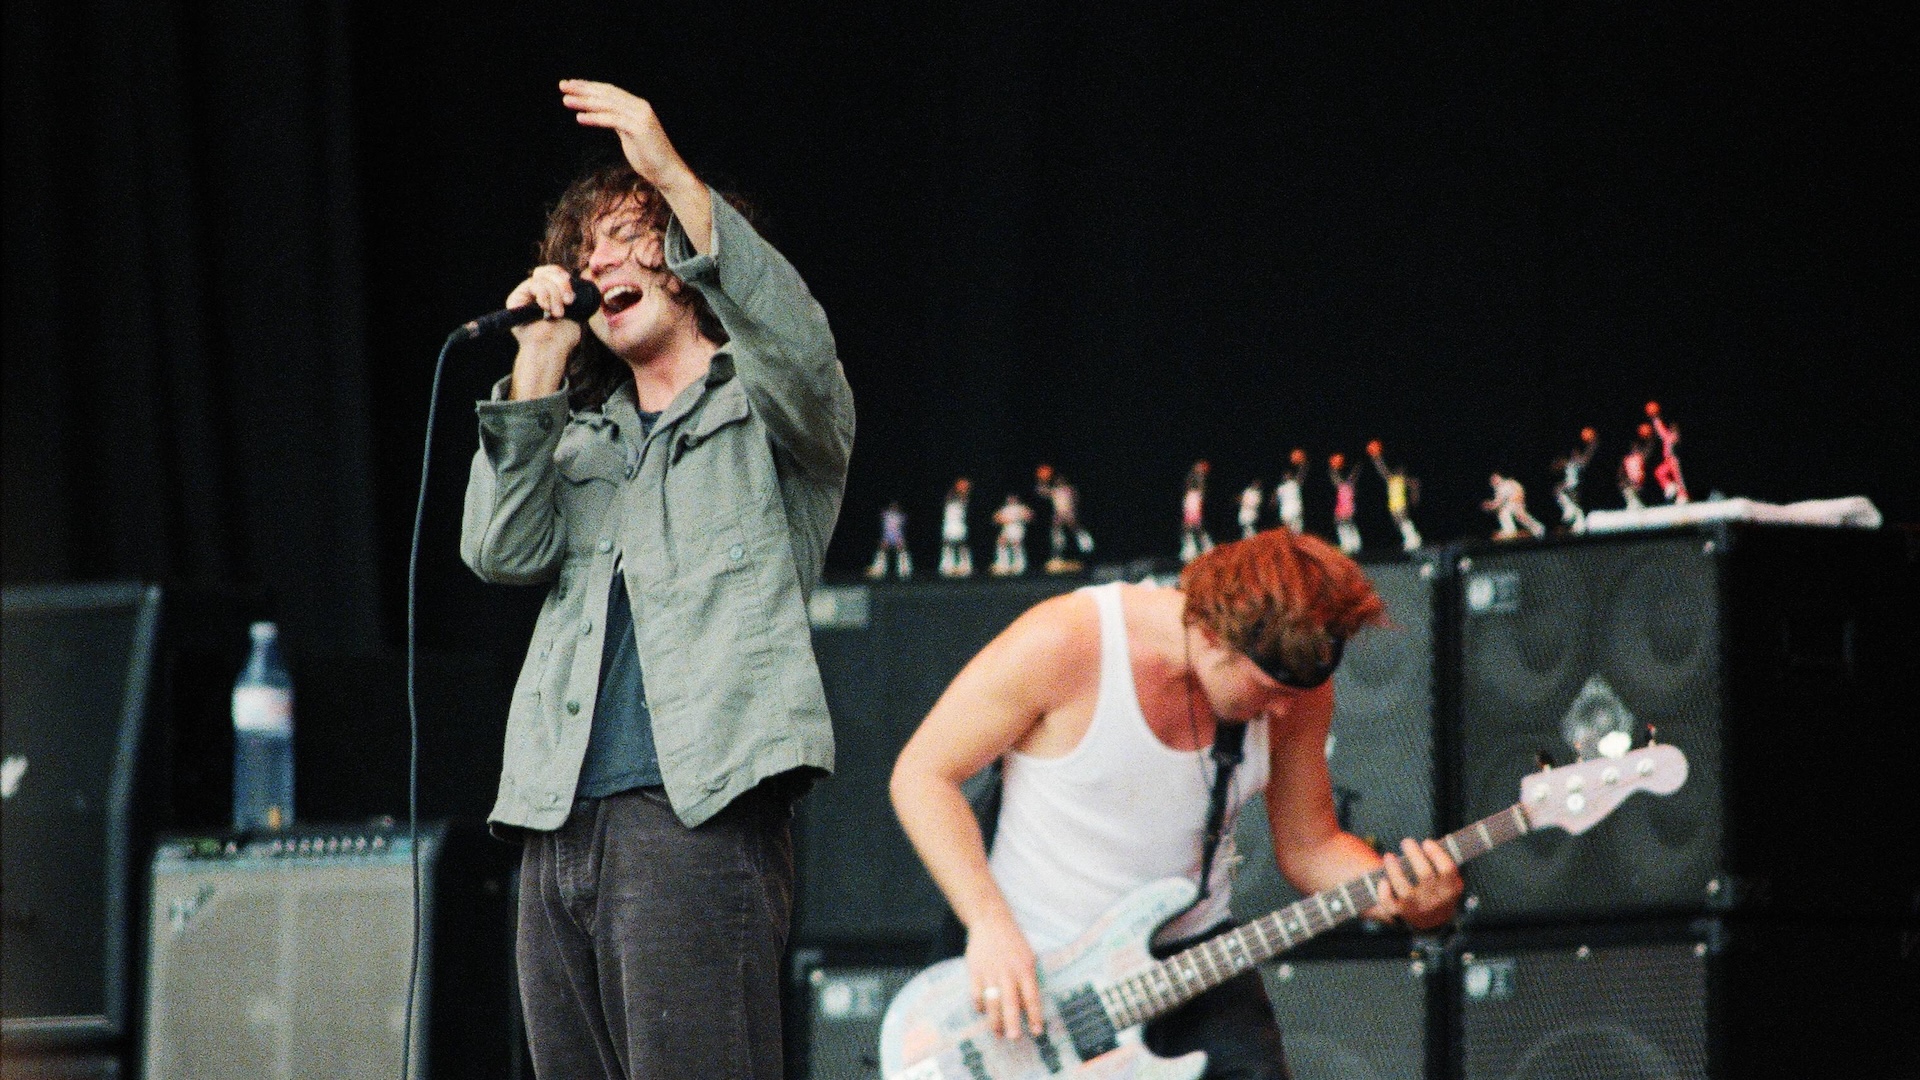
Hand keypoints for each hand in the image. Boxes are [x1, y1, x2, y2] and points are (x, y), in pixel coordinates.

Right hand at [506, 265, 580, 399]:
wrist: (550, 350)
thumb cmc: (562, 337)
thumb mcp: (574, 313)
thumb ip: (571, 296)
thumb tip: (580, 281)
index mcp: (550, 293)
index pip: (553, 273)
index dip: (563, 277)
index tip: (572, 294)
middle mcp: (536, 292)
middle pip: (548, 272)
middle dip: (562, 285)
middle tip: (569, 301)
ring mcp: (525, 295)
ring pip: (541, 279)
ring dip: (554, 295)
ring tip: (558, 313)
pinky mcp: (515, 299)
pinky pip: (531, 285)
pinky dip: (543, 294)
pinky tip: (546, 308)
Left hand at [559, 80, 712, 252]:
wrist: (667, 172)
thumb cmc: (648, 156)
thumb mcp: (629, 134)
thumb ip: (618, 121)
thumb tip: (601, 114)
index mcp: (636, 105)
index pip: (609, 91)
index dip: (589, 87)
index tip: (570, 85)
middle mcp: (639, 106)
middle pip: (606, 94)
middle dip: (583, 89)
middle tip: (563, 86)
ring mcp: (640, 117)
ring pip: (607, 105)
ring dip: (585, 102)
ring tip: (566, 101)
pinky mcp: (639, 129)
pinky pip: (612, 120)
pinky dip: (595, 118)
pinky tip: (580, 118)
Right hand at [965, 911, 1044, 1039]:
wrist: (991, 921)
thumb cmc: (1013, 943)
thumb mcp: (1028, 958)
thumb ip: (1028, 980)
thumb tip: (1029, 1007)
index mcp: (1025, 968)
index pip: (1032, 996)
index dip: (1035, 1016)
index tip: (1037, 1032)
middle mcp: (1008, 972)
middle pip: (1011, 1002)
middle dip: (1012, 1022)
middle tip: (1014, 1038)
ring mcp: (990, 972)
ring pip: (992, 1002)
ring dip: (995, 1020)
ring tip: (998, 1033)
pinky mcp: (975, 970)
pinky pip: (976, 994)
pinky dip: (979, 1005)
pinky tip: (982, 1012)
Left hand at [1369, 838, 1461, 930]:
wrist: (1432, 921)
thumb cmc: (1437, 891)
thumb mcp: (1449, 880)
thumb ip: (1443, 863)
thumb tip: (1429, 843)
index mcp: (1450, 888)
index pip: (1447, 869)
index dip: (1437, 854)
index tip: (1427, 842)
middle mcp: (1435, 899)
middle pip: (1425, 874)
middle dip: (1414, 855)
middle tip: (1406, 842)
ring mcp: (1418, 907)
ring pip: (1405, 889)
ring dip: (1394, 870)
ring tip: (1389, 856)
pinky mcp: (1401, 914)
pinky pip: (1391, 905)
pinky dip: (1384, 894)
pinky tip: (1382, 881)